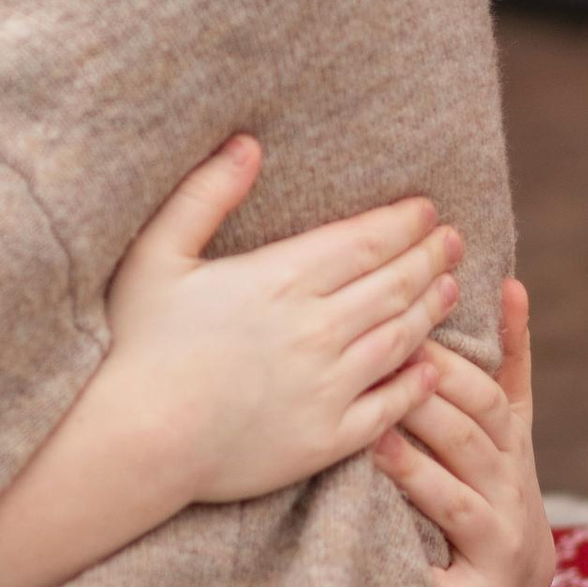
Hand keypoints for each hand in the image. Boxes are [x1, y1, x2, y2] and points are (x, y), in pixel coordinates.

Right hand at [99, 139, 458, 512]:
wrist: (135, 443)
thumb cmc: (135, 346)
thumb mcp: (156, 255)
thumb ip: (203, 195)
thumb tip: (247, 143)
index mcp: (280, 279)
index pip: (365, 241)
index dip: (404, 223)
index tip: (428, 211)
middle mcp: (317, 329)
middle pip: (393, 285)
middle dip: (430, 258)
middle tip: (452, 241)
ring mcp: (327, 387)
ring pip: (401, 339)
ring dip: (431, 309)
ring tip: (451, 288)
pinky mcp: (326, 439)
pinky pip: (389, 407)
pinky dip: (416, 382)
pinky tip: (429, 367)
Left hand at [377, 277, 550, 586]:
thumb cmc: (490, 489)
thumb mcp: (508, 428)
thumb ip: (509, 361)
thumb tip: (509, 281)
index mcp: (511, 447)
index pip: (487, 397)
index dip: (454, 366)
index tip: (409, 330)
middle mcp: (511, 494)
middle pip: (470, 442)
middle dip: (427, 404)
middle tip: (379, 371)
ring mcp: (497, 548)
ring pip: (455, 504)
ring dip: (416, 472)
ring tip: (373, 440)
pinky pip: (442, 581)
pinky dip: (418, 569)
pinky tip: (374, 545)